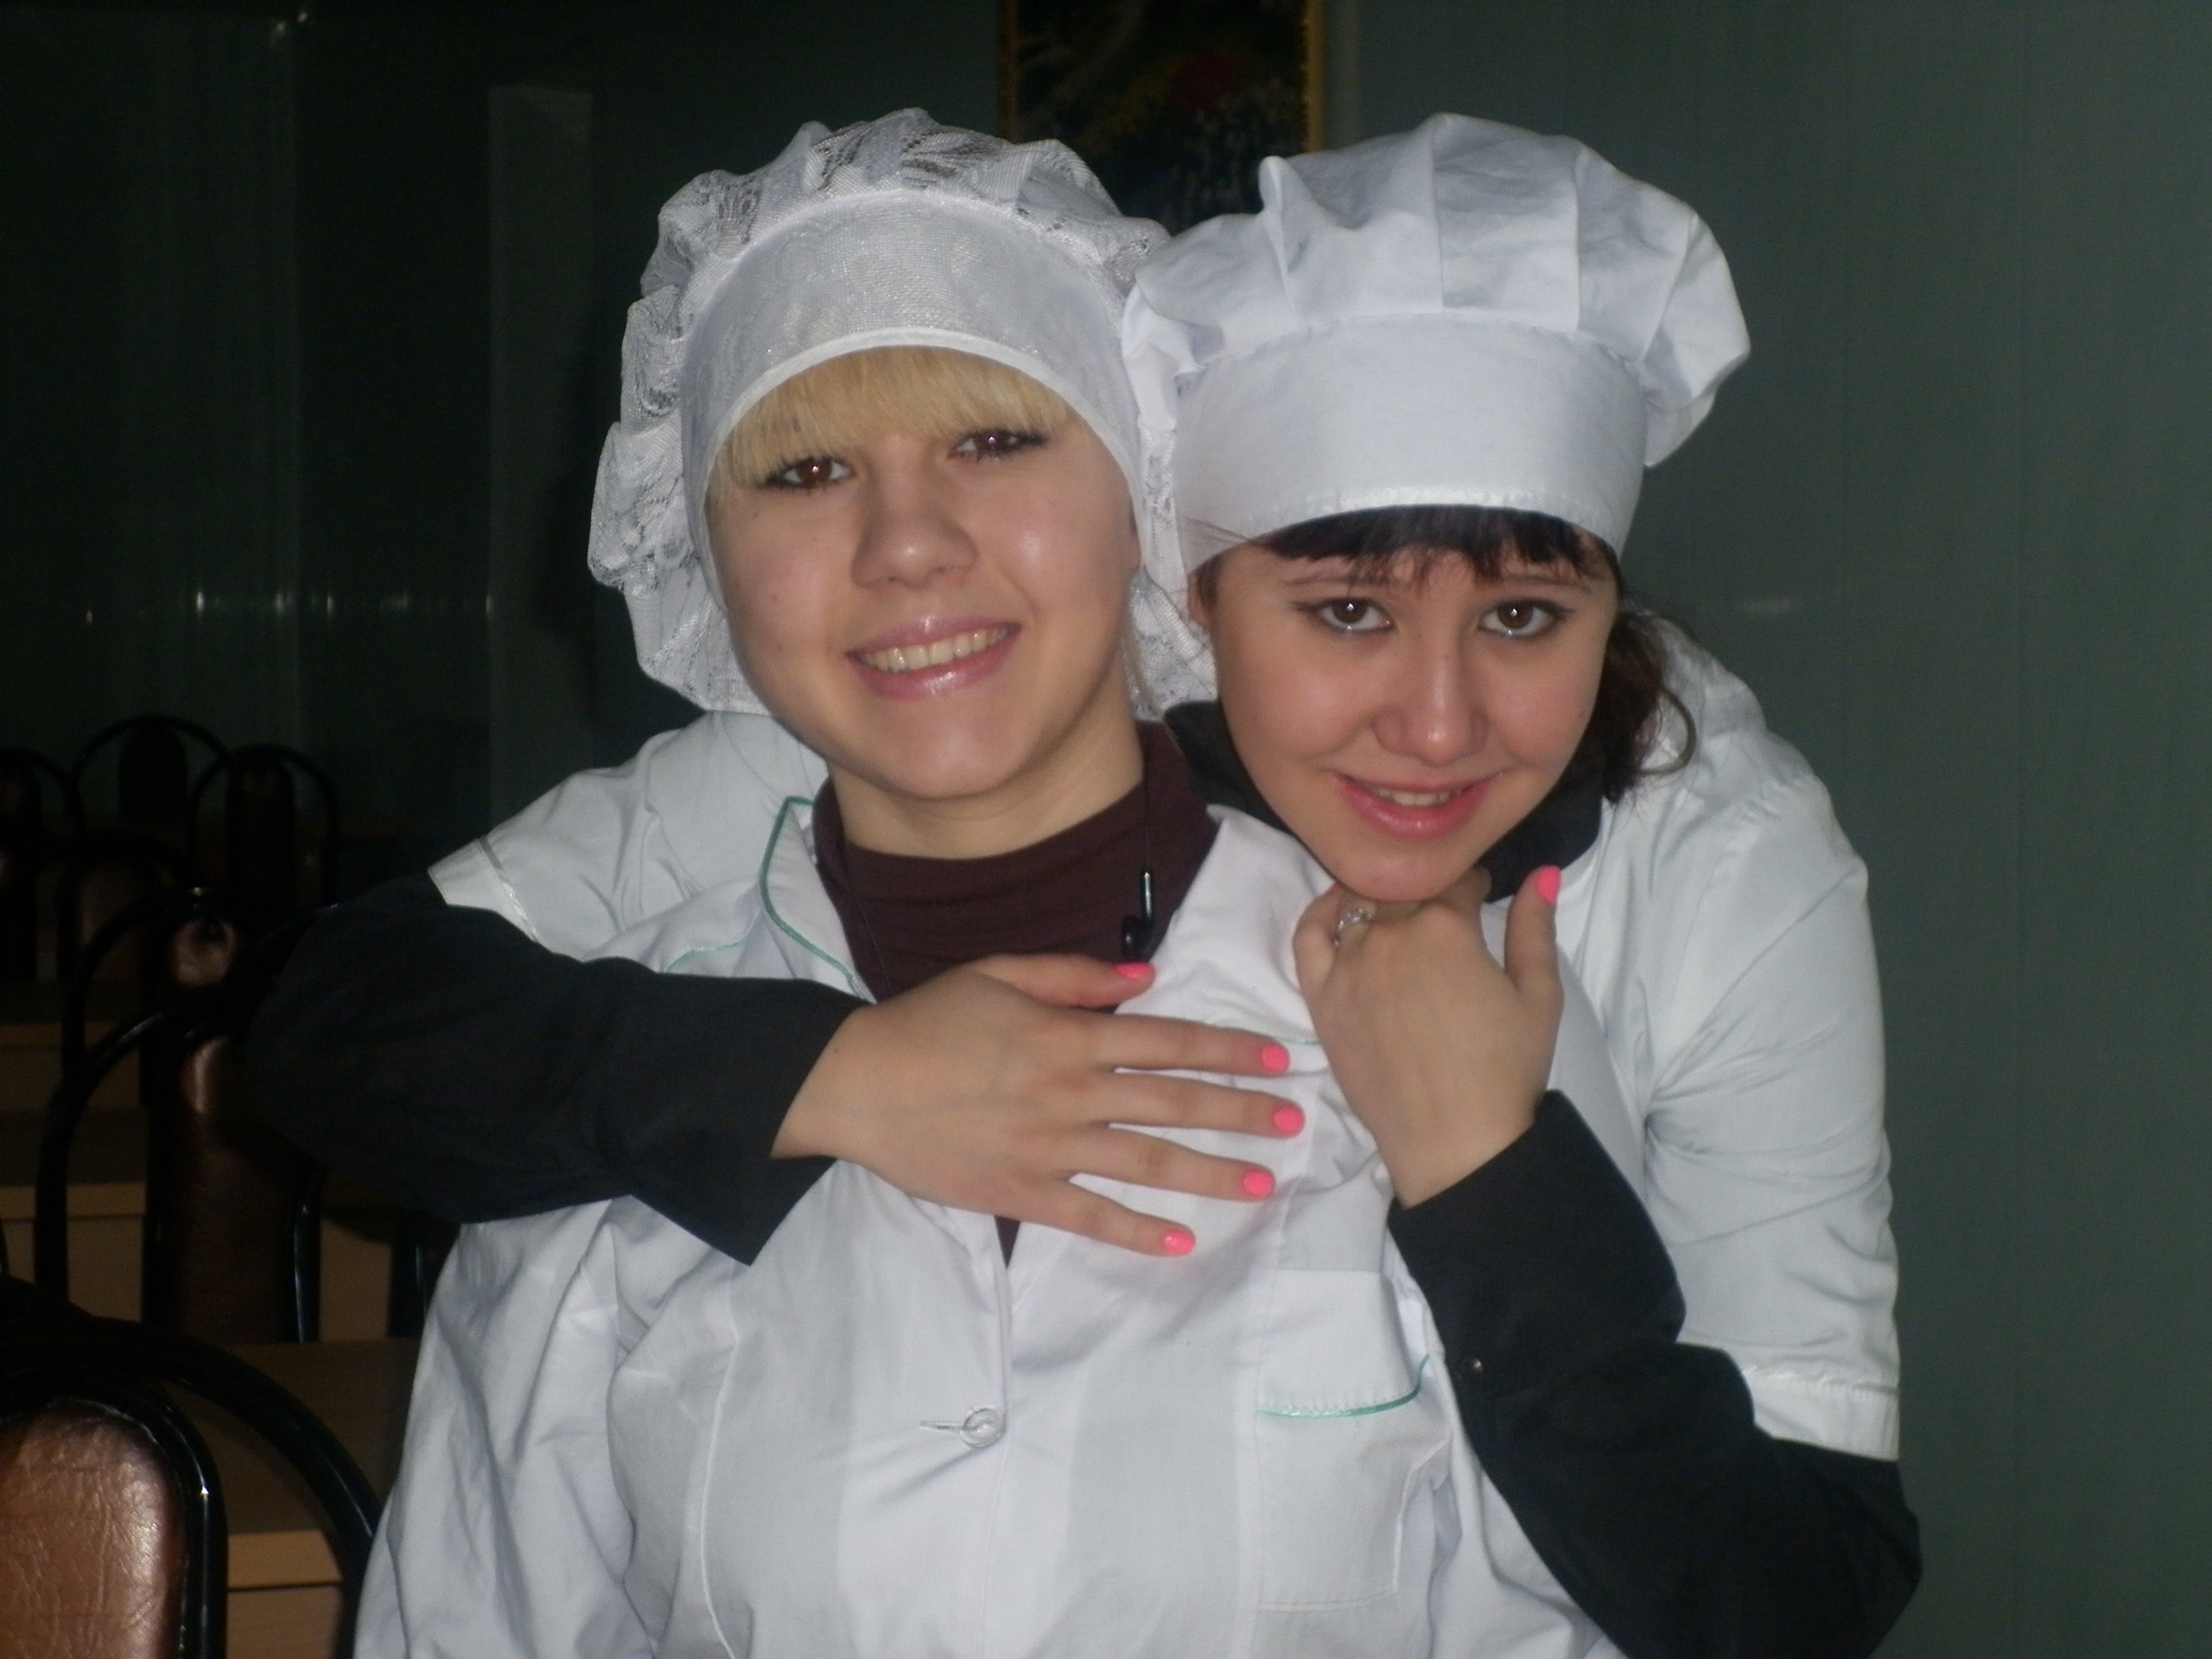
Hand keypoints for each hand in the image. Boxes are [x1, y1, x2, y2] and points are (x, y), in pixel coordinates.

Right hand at [774, 955, 1301, 1255]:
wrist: (854, 1084)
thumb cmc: (925, 1021)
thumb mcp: (997, 972)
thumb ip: (1075, 976)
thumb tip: (1149, 979)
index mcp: (1067, 1036)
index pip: (1167, 1040)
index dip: (1228, 1048)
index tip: (1277, 1058)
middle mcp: (1068, 1092)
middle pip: (1172, 1102)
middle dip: (1239, 1111)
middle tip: (1293, 1122)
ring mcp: (1047, 1147)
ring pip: (1145, 1163)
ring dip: (1209, 1174)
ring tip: (1262, 1184)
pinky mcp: (1020, 1193)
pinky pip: (1088, 1216)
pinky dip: (1136, 1232)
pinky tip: (1180, 1244)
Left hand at [1293, 866, 1562, 1206]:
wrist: (1454, 1140)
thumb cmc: (1505, 1070)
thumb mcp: (1539, 995)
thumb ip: (1535, 928)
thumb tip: (1541, 871)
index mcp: (1445, 927)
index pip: (1455, 880)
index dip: (1472, 882)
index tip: (1480, 892)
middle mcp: (1391, 935)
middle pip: (1405, 889)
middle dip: (1429, 891)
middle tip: (1444, 910)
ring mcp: (1350, 965)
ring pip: (1361, 906)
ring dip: (1383, 901)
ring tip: (1400, 914)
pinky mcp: (1322, 997)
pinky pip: (1309, 937)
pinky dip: (1320, 913)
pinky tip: (1338, 908)